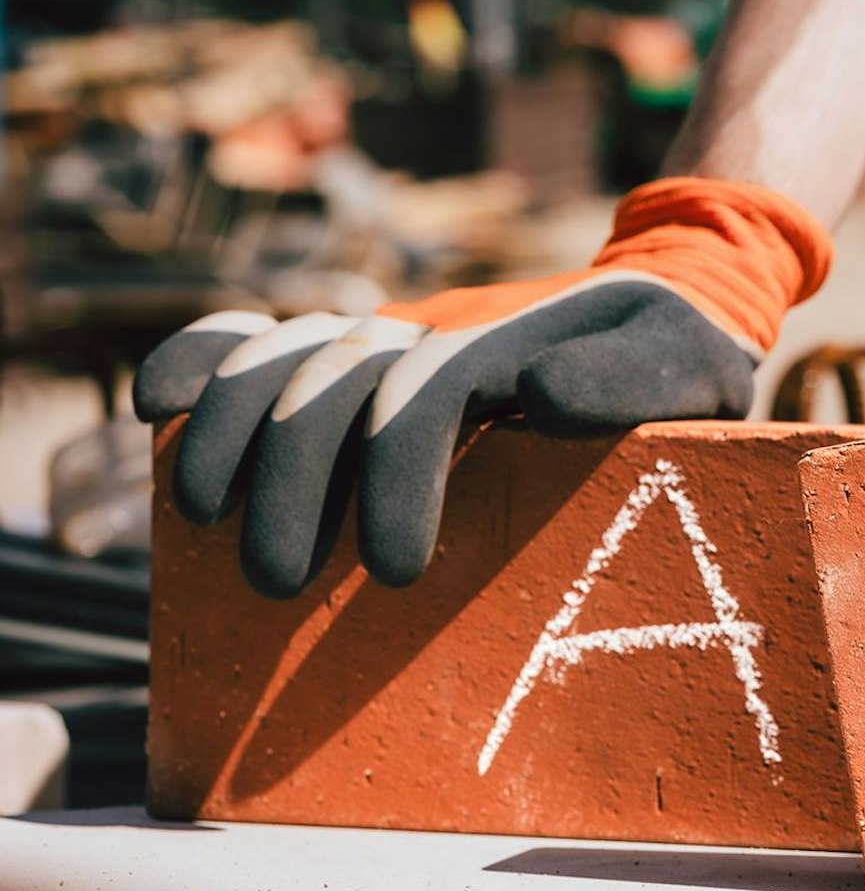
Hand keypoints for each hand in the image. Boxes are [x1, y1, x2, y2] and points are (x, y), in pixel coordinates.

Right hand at [135, 179, 830, 595]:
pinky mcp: (363, 355)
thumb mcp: (688, 366)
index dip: (399, 479)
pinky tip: (150, 405)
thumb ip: (630, 379)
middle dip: (292, 482)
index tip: (402, 572)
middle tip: (282, 584)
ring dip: (226, 433)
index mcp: (506, 341)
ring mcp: (389, 336)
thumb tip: (538, 393)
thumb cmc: (678, 357)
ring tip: (199, 519)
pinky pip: (266, 340)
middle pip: (333, 385)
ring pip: (282, 363)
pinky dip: (204, 360)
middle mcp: (433, 330)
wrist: (662, 306)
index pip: (425, 395)